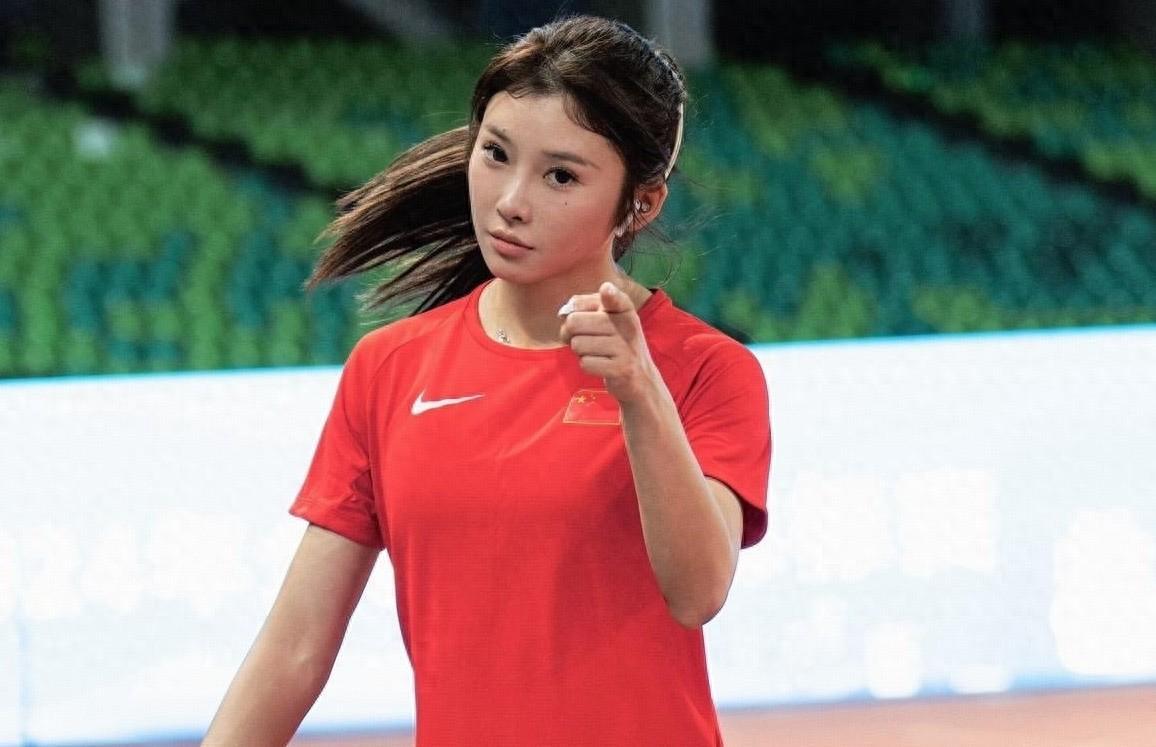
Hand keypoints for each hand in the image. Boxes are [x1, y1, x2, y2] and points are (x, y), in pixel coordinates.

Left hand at [559, 281, 657, 404]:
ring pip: (577, 344)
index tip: (606, 291)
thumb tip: (563, 313)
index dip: (606, 294)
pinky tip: (601, 364)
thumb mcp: (608, 319)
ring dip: (580, 352)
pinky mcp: (621, 368)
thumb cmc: (615, 343)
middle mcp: (627, 325)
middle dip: (569, 333)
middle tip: (581, 338)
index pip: (612, 296)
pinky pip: (585, 363)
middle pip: (574, 322)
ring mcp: (625, 347)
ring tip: (595, 352)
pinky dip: (587, 365)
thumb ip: (584, 307)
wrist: (640, 377)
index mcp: (624, 308)